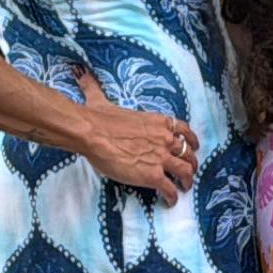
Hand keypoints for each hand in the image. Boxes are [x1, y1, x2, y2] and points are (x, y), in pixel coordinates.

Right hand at [68, 73, 197, 195]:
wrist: (93, 133)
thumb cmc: (97, 117)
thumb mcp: (101, 99)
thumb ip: (94, 87)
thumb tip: (80, 72)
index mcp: (157, 121)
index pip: (183, 129)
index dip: (190, 139)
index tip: (192, 146)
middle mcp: (164, 138)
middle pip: (188, 152)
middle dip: (191, 163)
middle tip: (188, 171)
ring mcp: (161, 157)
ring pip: (186, 171)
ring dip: (187, 180)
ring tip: (184, 187)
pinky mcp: (153, 175)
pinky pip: (170, 188)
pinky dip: (172, 196)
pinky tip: (170, 201)